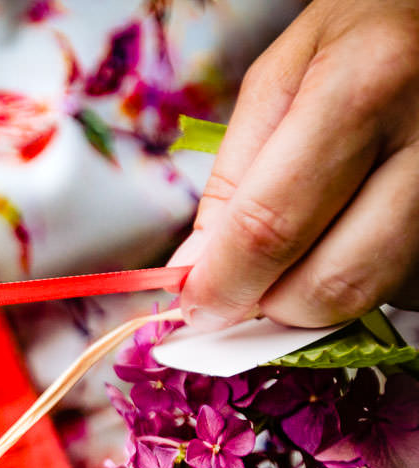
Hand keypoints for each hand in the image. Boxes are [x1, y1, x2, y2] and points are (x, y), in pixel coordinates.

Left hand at [176, 0, 418, 329]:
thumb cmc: (363, 36)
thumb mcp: (279, 77)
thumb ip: (234, 178)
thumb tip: (198, 268)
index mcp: (366, 89)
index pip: (272, 227)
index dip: (224, 283)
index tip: (198, 304)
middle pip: (332, 282)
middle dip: (271, 303)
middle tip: (245, 283)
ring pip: (374, 293)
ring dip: (316, 293)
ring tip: (300, 242)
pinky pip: (406, 282)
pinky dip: (363, 275)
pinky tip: (351, 231)